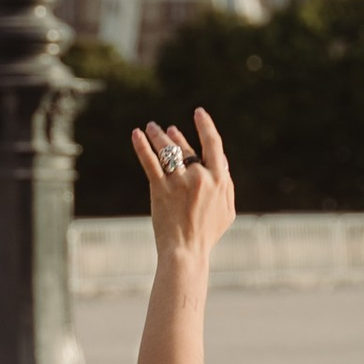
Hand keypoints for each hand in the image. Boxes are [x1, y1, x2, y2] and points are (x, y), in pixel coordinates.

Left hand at [130, 106, 236, 257]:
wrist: (186, 250)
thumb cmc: (207, 233)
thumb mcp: (227, 210)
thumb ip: (227, 185)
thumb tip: (222, 162)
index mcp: (218, 180)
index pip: (213, 144)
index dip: (206, 125)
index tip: (199, 113)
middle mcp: (199, 177)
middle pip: (185, 147)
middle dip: (174, 135)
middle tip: (166, 129)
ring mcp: (179, 182)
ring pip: (167, 151)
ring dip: (157, 135)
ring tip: (150, 128)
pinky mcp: (160, 189)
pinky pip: (150, 162)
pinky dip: (142, 146)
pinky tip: (136, 134)